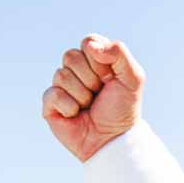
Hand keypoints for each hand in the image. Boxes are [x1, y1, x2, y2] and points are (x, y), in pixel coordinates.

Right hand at [41, 34, 145, 161]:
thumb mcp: (133, 78)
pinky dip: (70, 107)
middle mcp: (75, 70)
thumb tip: (90, 45)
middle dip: (91, 78)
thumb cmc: (123, 109)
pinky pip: (54, 94)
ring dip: (82, 95)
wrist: (113, 139)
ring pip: (62, 75)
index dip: (100, 61)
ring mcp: (61, 86)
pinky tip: (77, 115)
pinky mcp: (50, 104)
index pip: (88, 42)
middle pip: (71, 56)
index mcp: (94, 60)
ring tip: (90, 106)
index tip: (111, 77)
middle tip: (100, 93)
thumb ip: (119, 53)